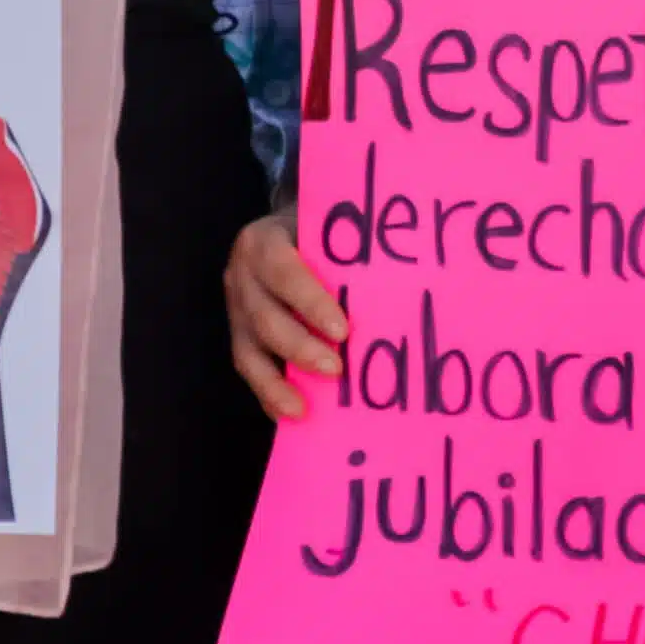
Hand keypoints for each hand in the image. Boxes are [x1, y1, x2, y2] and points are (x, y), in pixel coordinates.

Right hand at [225, 208, 350, 420]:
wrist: (287, 231)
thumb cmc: (320, 234)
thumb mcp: (330, 229)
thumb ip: (353, 251)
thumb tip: (409, 279)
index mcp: (264, 241)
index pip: (284, 271)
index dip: (310, 302)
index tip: (343, 331)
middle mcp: (242, 274)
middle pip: (265, 317)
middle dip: (300, 348)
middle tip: (337, 372)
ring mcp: (235, 308)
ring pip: (249, 350)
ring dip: (277, 383)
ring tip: (304, 409)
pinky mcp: (238, 335)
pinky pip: (249, 368)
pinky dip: (268, 393)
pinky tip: (290, 414)